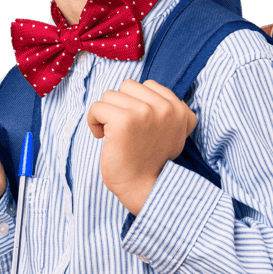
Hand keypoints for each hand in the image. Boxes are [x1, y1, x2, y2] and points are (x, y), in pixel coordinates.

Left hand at [87, 79, 197, 214]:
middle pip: (128, 86)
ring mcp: (144, 112)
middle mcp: (165, 108)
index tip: (136, 126)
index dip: (135, 103)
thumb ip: (170, 110)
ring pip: (110, 95)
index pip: (147, 85)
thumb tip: (148, 91)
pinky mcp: (124, 121)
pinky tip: (102, 137)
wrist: (143, 188)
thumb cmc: (151, 162)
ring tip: (113, 134)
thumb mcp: (174, 133)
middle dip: (120, 106)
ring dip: (106, 114)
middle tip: (124, 131)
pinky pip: (97, 107)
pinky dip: (93, 122)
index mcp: (179, 109)